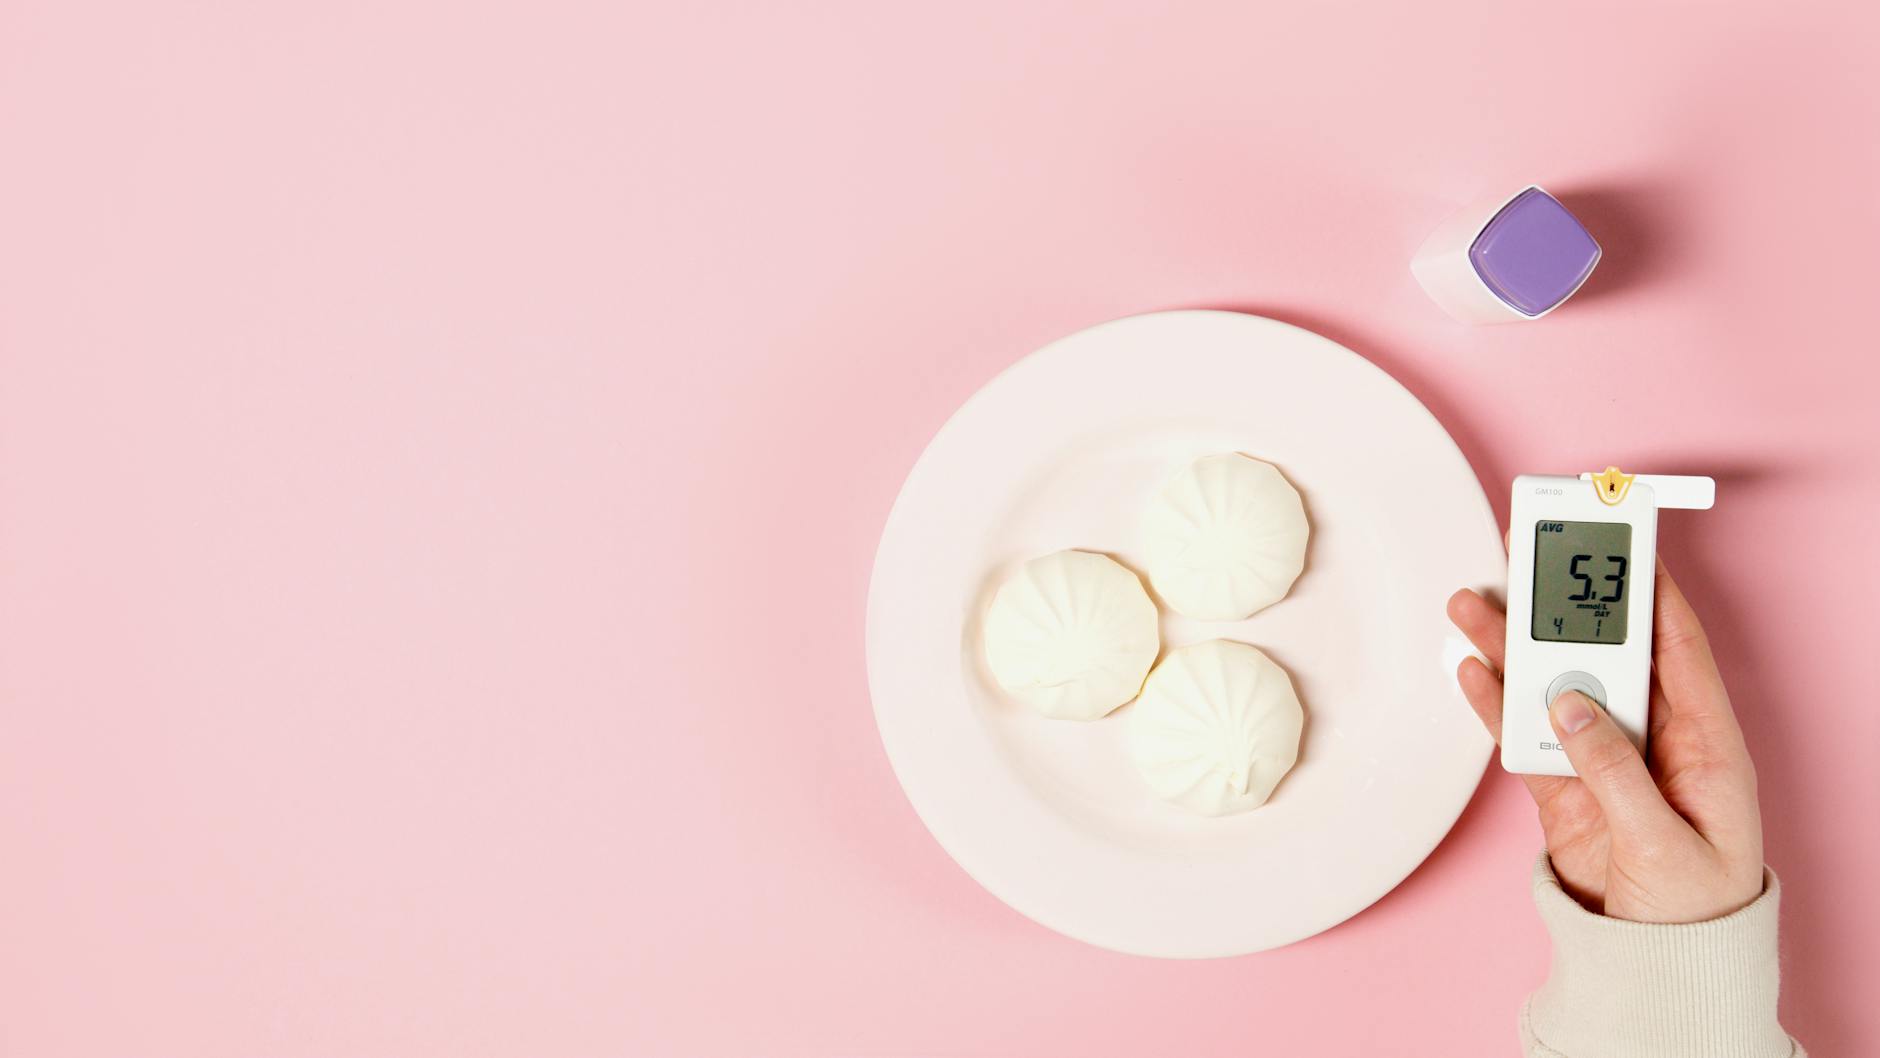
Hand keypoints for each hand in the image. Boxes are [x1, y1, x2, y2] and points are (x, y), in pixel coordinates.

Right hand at [1447, 558, 1764, 922]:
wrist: (1655, 966)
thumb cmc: (1693, 909)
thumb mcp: (1663, 841)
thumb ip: (1613, 770)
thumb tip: (1570, 704)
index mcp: (1704, 744)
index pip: (1676, 649)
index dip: (1651, 593)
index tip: (1622, 546)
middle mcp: (1653, 740)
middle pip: (1602, 655)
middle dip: (1562, 606)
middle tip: (1526, 559)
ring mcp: (1604, 761)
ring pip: (1552, 686)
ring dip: (1514, 648)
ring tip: (1473, 605)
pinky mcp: (1564, 789)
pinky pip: (1524, 734)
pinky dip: (1494, 703)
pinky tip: (1471, 670)